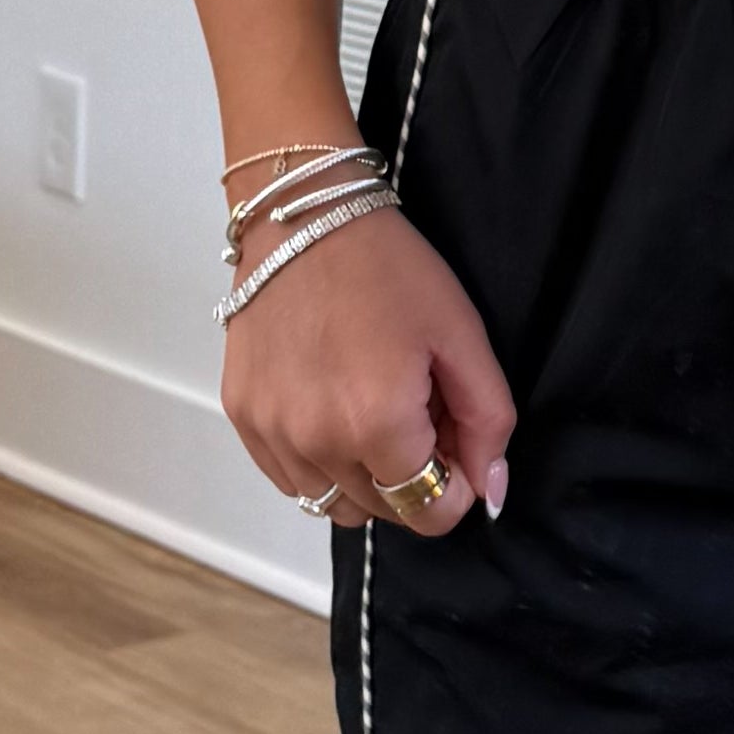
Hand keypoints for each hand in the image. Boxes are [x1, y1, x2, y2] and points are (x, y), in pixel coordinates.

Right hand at [223, 205, 513, 537]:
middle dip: (413, 478)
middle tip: (418, 413)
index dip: (455, 488)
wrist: (304, 220)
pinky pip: (289, 478)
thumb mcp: (462, 336)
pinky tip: (332, 409)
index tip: (454, 446)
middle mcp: (316, 440)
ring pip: (333, 503)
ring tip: (372, 411)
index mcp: (377, 424)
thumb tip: (490, 489)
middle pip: (383, 511)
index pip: (429, 513)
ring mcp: (272, 431)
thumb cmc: (386, 267)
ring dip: (363, 478)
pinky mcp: (243, 415)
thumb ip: (487, 422)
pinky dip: (318, 462)